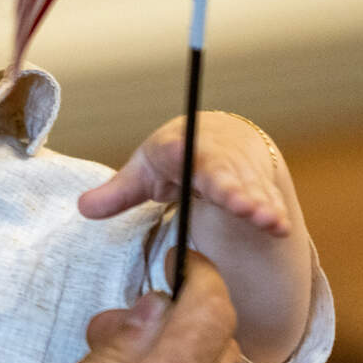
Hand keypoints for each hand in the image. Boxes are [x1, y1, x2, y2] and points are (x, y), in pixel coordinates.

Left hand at [78, 113, 289, 236]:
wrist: (218, 136)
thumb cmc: (172, 157)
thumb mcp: (142, 172)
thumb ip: (117, 194)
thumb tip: (82, 209)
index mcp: (178, 147)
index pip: (180, 151)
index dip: (185, 157)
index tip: (186, 163)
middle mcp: (213, 156)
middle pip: (223, 172)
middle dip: (234, 189)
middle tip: (241, 207)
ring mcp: (240, 170)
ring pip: (251, 186)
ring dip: (259, 204)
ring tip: (267, 221)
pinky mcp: (260, 184)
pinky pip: (268, 197)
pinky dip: (275, 211)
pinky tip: (281, 227)